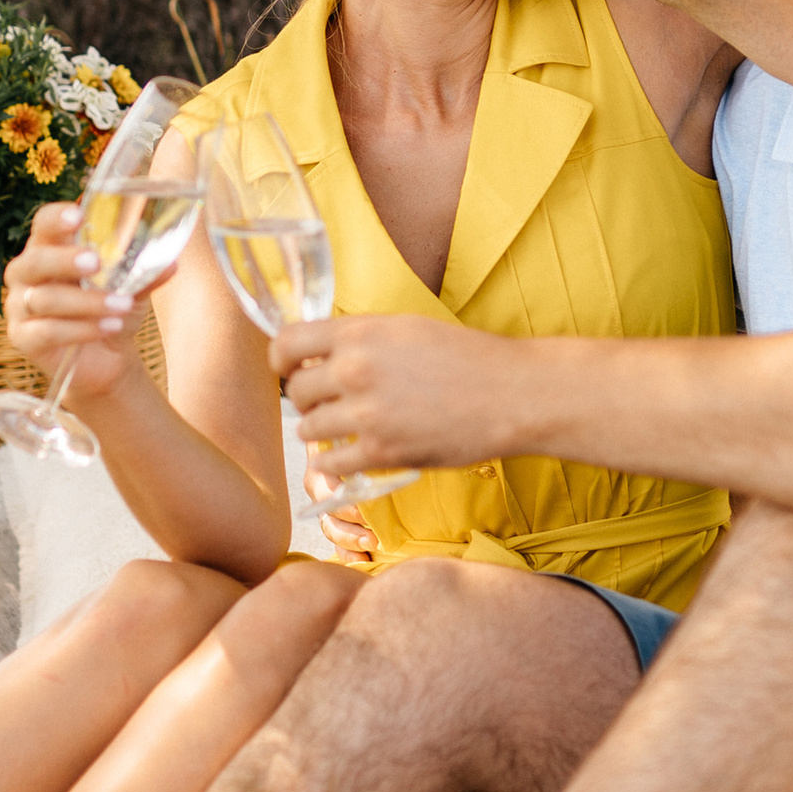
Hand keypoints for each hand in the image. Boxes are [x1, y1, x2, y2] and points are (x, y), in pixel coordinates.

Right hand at [1, 204, 140, 405]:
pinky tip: (109, 326)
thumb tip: (171, 262)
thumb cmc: (112, 308)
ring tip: (123, 306)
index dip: (56, 219)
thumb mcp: (133, 287)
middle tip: (96, 262)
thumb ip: (146, 273)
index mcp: (49, 248)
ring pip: (45, 299)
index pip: (43, 224)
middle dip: (65, 260)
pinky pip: (47, 331)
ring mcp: (20, 306)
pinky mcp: (23, 338)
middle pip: (35, 260)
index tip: (77, 215)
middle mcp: (27, 273)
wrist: (107, 357)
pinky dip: (81, 329)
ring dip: (87, 302)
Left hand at [273, 309, 518, 481]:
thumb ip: (360, 338)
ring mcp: (366, 414)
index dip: (281, 359)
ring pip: (308, 428)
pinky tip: (356, 453)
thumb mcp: (406, 329)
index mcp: (360, 332)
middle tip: (330, 403)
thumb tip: (319, 355)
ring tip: (349, 427)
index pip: (286, 343)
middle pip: (295, 390)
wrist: (511, 394)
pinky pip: (331, 462)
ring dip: (322, 430)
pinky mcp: (381, 452)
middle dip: (307, 399)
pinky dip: (337, 461)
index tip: (289, 369)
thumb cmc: (467, 358)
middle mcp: (356, 370)